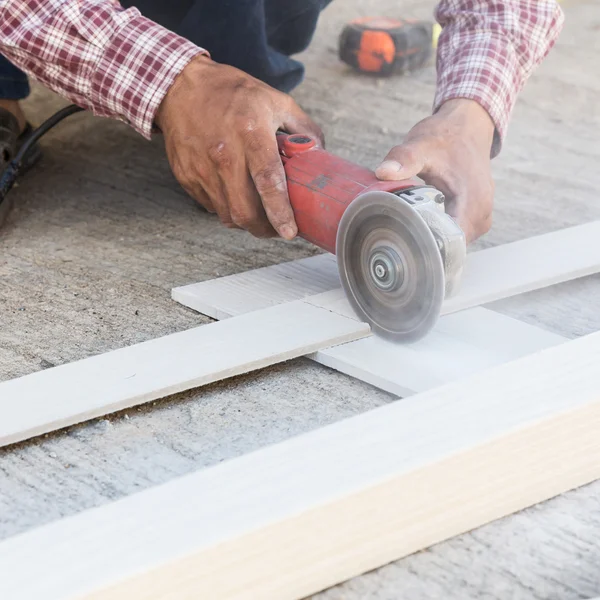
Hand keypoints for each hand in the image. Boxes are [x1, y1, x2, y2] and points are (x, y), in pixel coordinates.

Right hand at [155, 55, 322, 238]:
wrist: (180, 87)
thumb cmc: (231, 93)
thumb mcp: (274, 100)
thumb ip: (302, 127)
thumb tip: (320, 153)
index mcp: (250, 133)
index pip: (268, 182)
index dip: (280, 212)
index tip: (290, 231)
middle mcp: (224, 155)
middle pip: (245, 210)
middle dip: (264, 229)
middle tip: (277, 229)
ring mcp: (202, 168)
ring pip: (227, 215)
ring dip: (246, 223)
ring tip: (259, 216)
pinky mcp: (187, 177)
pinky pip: (211, 207)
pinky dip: (227, 210)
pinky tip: (236, 198)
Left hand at [375, 99, 495, 242]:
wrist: (467, 127)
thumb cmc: (446, 136)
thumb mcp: (421, 144)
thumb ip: (403, 159)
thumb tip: (384, 171)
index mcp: (473, 201)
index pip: (453, 243)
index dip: (430, 250)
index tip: (406, 248)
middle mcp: (482, 213)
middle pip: (452, 247)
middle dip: (426, 247)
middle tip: (400, 240)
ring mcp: (481, 216)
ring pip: (454, 243)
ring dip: (432, 240)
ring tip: (408, 232)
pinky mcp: (475, 216)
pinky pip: (456, 235)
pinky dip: (439, 232)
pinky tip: (421, 225)